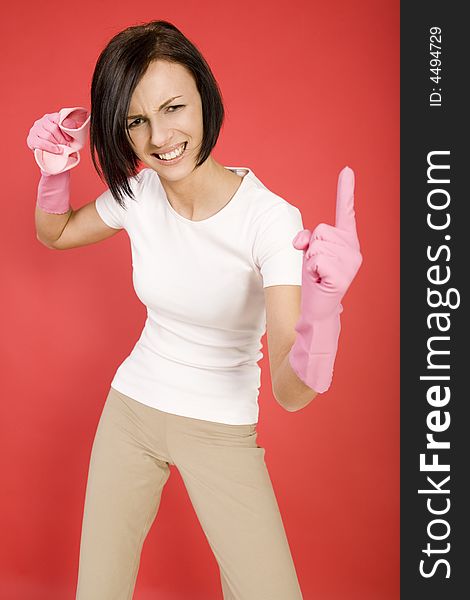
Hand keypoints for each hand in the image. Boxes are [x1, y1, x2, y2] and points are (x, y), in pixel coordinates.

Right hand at [27, 107, 89, 174]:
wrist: (52, 158)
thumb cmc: (61, 144)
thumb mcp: (69, 135)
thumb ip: (73, 127)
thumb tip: (84, 116)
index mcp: (51, 117)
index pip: (58, 118)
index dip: (65, 129)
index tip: (70, 139)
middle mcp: (41, 121)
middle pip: (53, 128)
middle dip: (62, 139)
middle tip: (67, 145)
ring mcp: (34, 130)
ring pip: (47, 136)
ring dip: (57, 144)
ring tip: (63, 149)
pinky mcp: (30, 139)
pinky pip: (40, 142)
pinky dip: (50, 147)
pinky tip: (58, 150)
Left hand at [292, 166, 362, 320]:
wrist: (318, 309)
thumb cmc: (315, 279)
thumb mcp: (310, 253)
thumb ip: (308, 239)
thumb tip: (302, 240)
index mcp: (347, 241)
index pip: (346, 213)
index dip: (346, 191)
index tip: (347, 170)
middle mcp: (353, 249)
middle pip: (321, 229)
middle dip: (311, 246)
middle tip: (317, 266)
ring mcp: (350, 263)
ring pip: (316, 244)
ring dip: (310, 260)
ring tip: (318, 274)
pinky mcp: (342, 276)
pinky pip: (315, 259)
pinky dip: (311, 270)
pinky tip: (319, 281)